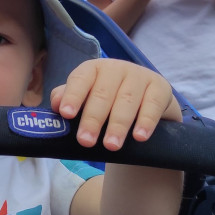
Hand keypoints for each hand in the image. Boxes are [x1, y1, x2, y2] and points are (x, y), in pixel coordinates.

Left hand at [50, 59, 181, 150]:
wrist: (146, 101)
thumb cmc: (107, 100)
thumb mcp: (86, 98)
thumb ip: (67, 99)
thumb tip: (55, 105)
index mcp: (93, 68)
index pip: (80, 80)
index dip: (72, 96)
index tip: (66, 114)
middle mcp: (116, 68)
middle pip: (102, 94)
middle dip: (93, 119)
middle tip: (85, 142)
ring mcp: (139, 75)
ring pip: (127, 101)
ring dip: (118, 125)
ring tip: (111, 146)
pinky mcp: (160, 87)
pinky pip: (153, 104)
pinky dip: (146, 121)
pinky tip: (140, 137)